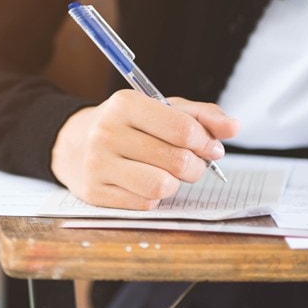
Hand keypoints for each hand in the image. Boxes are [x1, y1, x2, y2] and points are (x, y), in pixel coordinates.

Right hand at [50, 90, 239, 209]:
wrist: (73, 144)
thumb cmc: (127, 125)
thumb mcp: (160, 109)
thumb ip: (200, 116)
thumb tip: (233, 127)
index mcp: (125, 104)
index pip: (182, 128)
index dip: (206, 142)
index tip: (211, 148)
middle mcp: (107, 132)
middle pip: (176, 160)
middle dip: (195, 166)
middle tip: (191, 163)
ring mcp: (98, 164)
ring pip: (161, 186)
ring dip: (175, 184)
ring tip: (169, 174)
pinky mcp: (94, 192)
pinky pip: (144, 204)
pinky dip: (155, 197)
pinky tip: (146, 183)